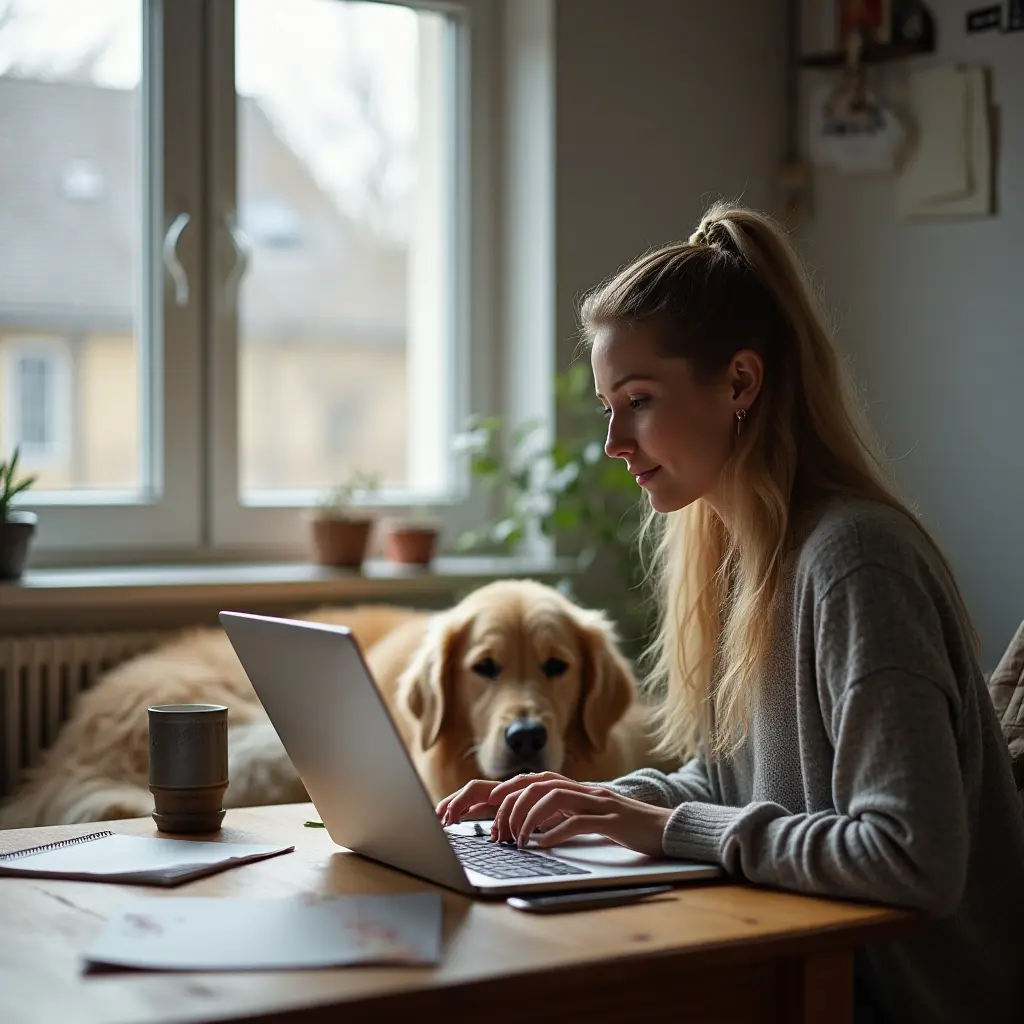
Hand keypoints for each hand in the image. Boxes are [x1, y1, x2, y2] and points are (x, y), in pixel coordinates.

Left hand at [437, 772, 671, 857]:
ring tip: (515, 839)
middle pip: (532, 784)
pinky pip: (579, 820)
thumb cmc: (620, 826)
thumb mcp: (582, 818)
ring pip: (552, 797)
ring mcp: (595, 800)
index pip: (525, 782)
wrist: (664, 827)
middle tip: (490, 830)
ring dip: (528, 817)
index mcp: (569, 789)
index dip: (497, 793)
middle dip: (505, 804)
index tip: (471, 810)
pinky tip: (543, 845)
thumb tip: (523, 828)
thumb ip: (556, 817)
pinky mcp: (611, 818)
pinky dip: (557, 832)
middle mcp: (579, 789)